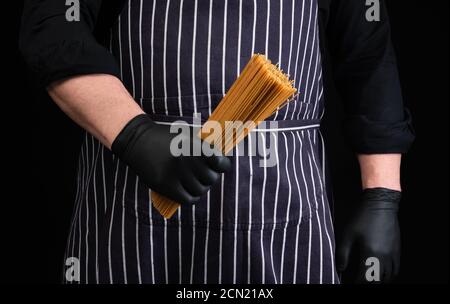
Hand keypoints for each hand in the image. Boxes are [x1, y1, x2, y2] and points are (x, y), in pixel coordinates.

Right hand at [111, 114, 230, 204]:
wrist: (137, 141)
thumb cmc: (166, 138)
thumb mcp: (187, 134)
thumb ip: (205, 146)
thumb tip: (224, 163)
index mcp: (193, 144)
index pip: (220, 163)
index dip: (223, 166)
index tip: (220, 166)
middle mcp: (185, 159)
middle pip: (211, 178)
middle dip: (210, 177)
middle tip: (203, 174)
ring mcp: (175, 173)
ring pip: (200, 190)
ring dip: (200, 188)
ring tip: (194, 182)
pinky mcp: (165, 185)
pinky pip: (188, 199)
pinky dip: (192, 197)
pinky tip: (189, 191)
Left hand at [336, 188, 400, 282]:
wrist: (380, 203)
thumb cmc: (362, 217)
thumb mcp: (347, 234)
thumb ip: (342, 254)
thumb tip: (340, 269)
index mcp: (370, 254)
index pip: (364, 278)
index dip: (356, 282)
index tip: (349, 281)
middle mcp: (384, 257)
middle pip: (378, 280)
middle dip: (367, 282)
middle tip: (358, 280)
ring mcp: (393, 254)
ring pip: (389, 277)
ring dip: (378, 280)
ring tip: (368, 278)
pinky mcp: (397, 250)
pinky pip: (396, 269)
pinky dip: (389, 275)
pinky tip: (381, 272)